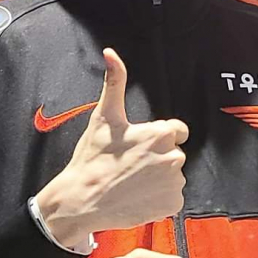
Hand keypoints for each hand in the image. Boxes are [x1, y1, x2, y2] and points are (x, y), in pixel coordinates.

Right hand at [37, 48, 188, 245]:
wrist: (81, 200)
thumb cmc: (92, 158)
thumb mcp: (104, 117)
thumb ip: (115, 82)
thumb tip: (111, 52)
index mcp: (161, 134)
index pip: (176, 131)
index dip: (156, 138)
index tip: (138, 146)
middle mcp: (174, 158)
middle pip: (173, 153)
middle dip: (156, 158)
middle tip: (130, 165)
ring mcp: (175, 183)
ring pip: (172, 176)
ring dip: (158, 179)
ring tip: (131, 182)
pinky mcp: (173, 205)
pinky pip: (172, 198)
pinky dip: (158, 199)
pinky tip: (138, 196)